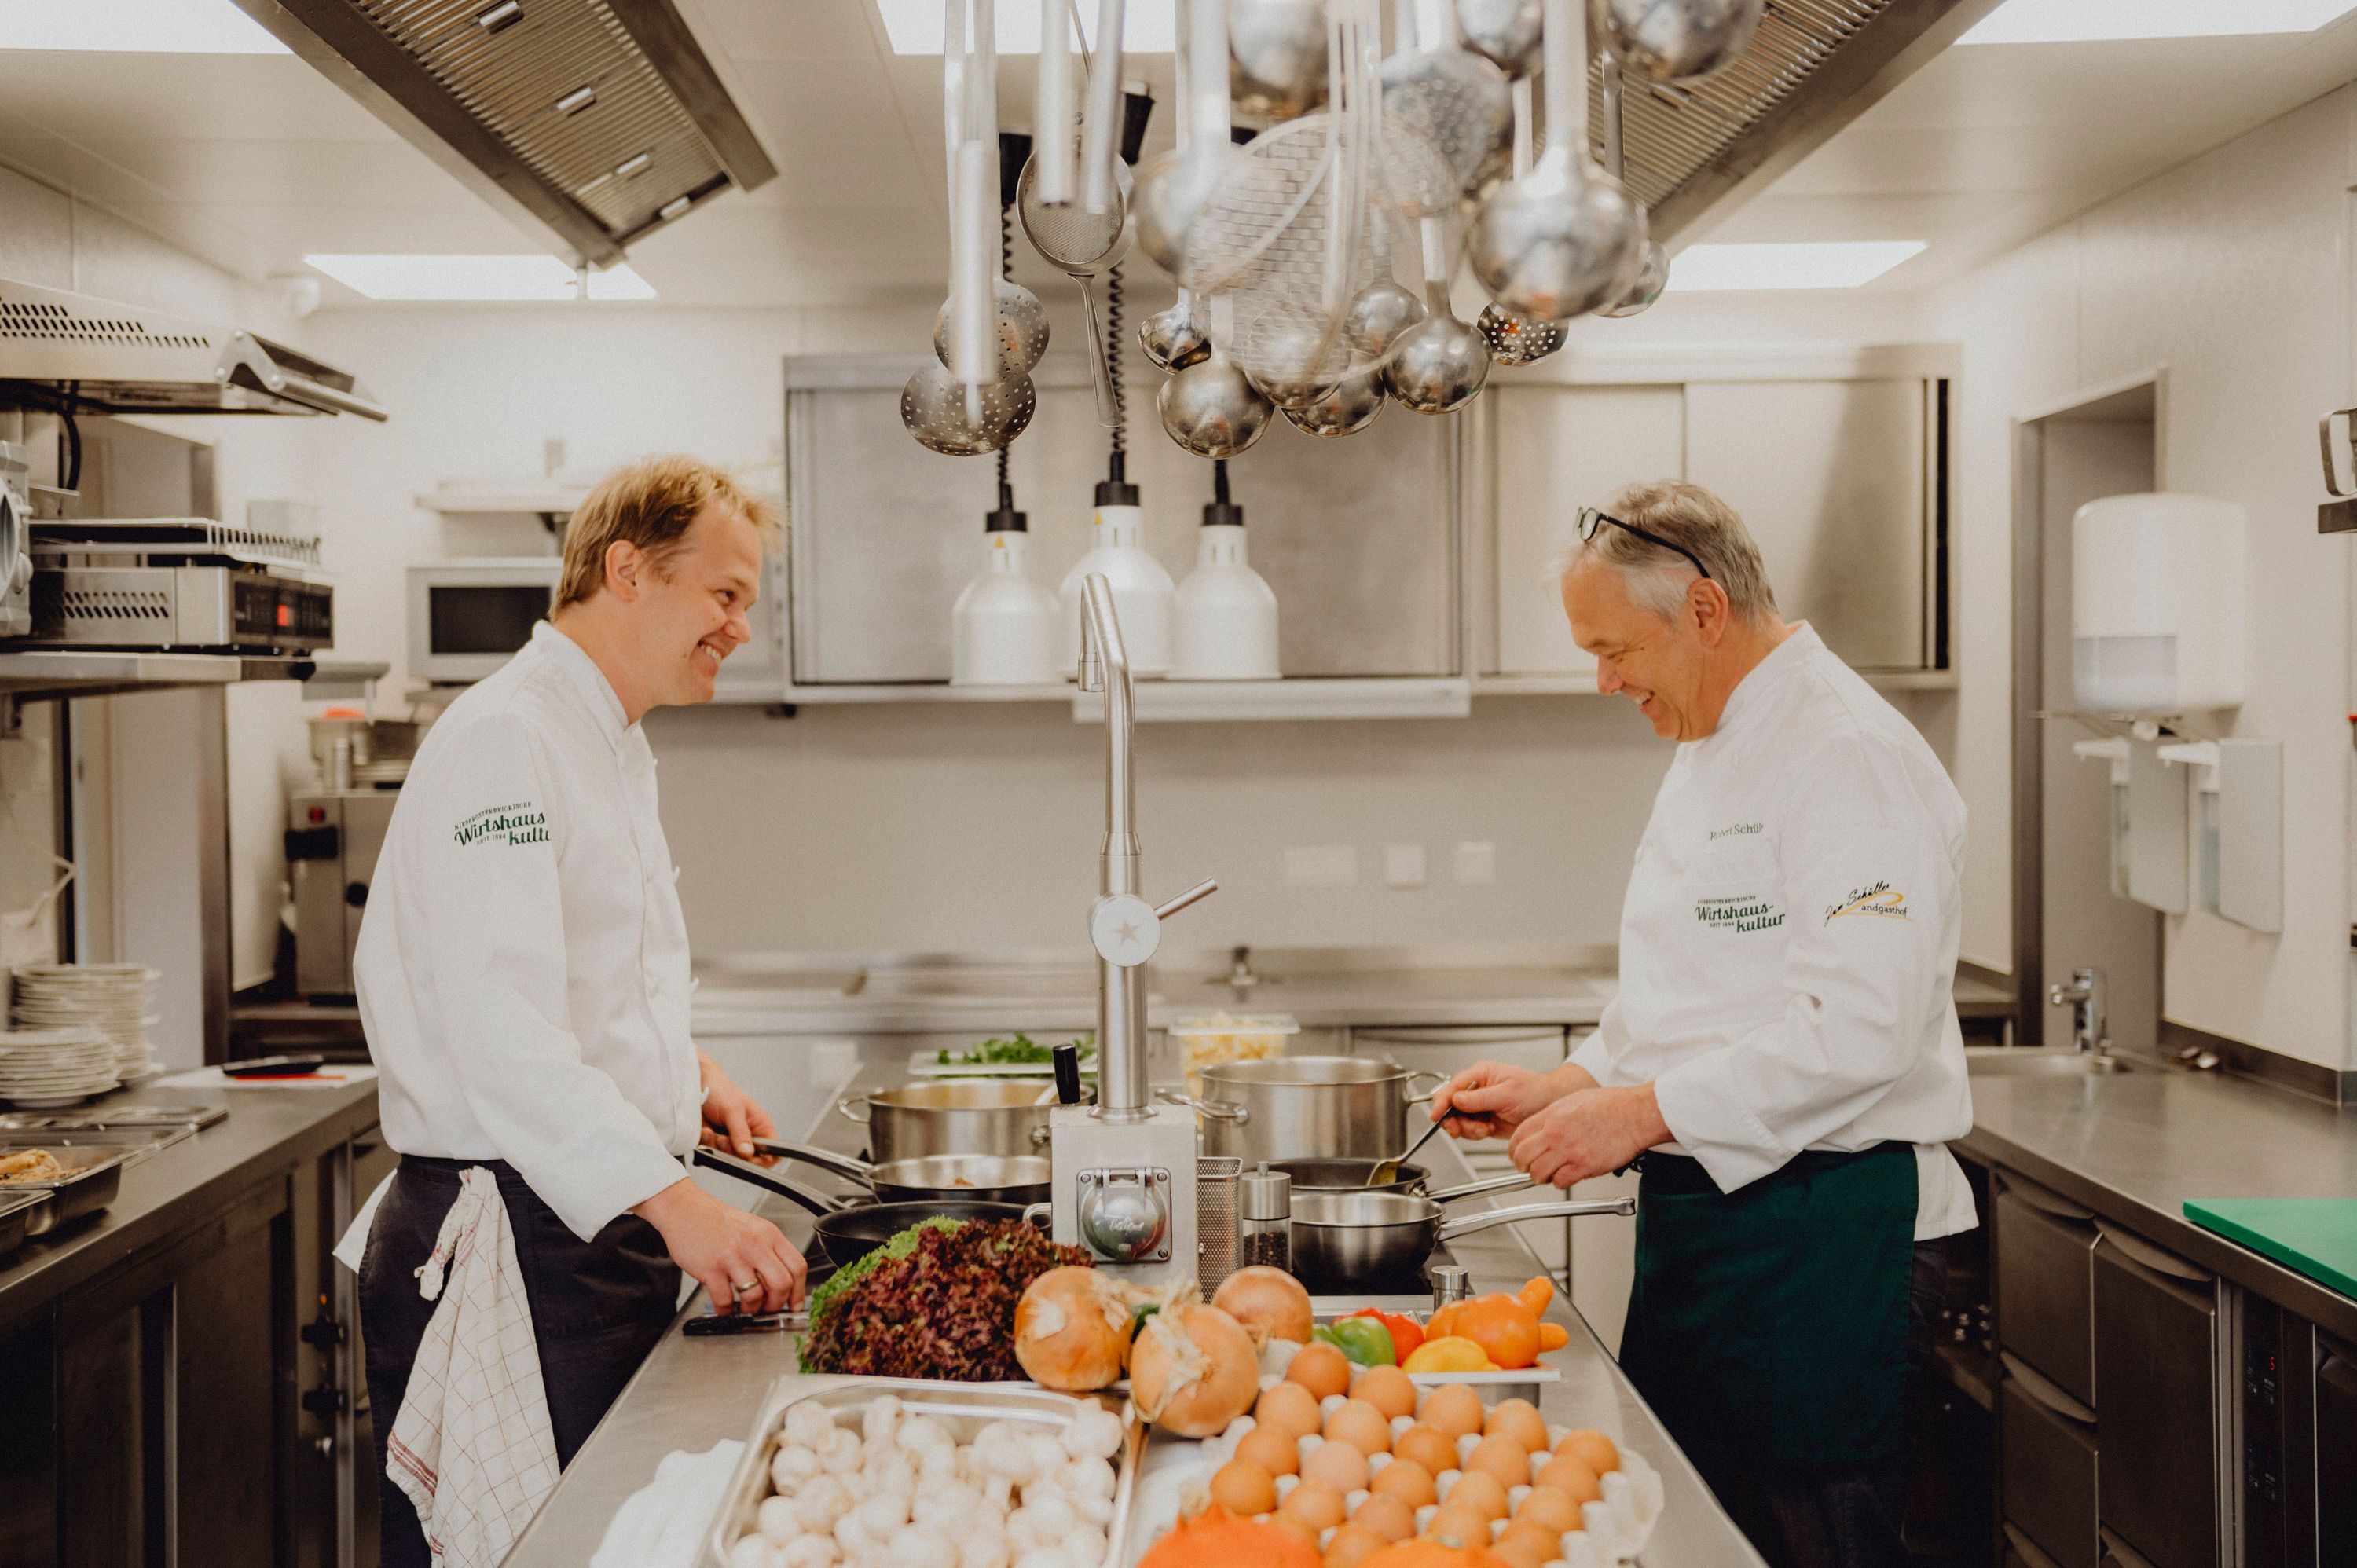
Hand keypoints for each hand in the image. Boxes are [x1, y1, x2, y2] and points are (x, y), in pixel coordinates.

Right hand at [634, 1177, 806, 1313]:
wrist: (685, 1209)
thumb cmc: (719, 1221)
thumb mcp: (753, 1228)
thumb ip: (769, 1251)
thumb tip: (782, 1282)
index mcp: (769, 1234)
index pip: (797, 1266)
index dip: (799, 1292)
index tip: (794, 1305)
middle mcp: (754, 1244)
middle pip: (782, 1284)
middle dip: (777, 1304)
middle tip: (768, 1310)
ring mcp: (732, 1256)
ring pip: (755, 1295)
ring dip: (751, 1310)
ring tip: (745, 1309)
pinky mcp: (710, 1268)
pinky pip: (725, 1300)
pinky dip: (726, 1310)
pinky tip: (725, 1307)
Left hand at [697, 1051, 776, 1162]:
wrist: (697, 1084)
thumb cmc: (721, 1090)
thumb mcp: (733, 1110)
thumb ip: (741, 1132)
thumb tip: (748, 1152)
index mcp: (760, 1126)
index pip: (772, 1150)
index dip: (765, 1159)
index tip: (750, 1158)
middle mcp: (748, 1135)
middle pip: (748, 1159)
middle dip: (733, 1151)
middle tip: (724, 1139)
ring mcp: (731, 1140)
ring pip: (729, 1157)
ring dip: (718, 1146)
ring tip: (713, 1132)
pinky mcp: (715, 1142)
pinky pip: (712, 1152)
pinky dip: (707, 1143)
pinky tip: (705, 1131)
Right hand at [1428, 1060, 1594, 1140]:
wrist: (1551, 1106)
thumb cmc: (1535, 1092)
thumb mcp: (1507, 1094)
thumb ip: (1479, 1098)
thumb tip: (1456, 1099)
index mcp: (1480, 1074)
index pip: (1452, 1087)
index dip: (1441, 1102)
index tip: (1436, 1115)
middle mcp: (1476, 1089)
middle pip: (1451, 1106)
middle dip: (1454, 1120)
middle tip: (1460, 1129)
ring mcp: (1480, 1105)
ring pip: (1459, 1120)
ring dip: (1468, 1129)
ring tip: (1484, 1129)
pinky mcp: (1484, 1120)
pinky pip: (1469, 1129)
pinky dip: (1475, 1134)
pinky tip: (1488, 1131)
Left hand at [1506, 1084, 1669, 1189]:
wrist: (1636, 1113)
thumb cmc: (1612, 1105)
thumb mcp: (1574, 1100)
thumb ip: (1555, 1115)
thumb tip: (1544, 1127)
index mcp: (1552, 1115)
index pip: (1519, 1136)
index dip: (1514, 1149)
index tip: (1517, 1155)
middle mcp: (1556, 1133)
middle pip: (1523, 1156)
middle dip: (1522, 1166)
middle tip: (1528, 1169)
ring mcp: (1569, 1150)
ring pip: (1538, 1173)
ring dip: (1540, 1177)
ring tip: (1547, 1176)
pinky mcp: (1584, 1166)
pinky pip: (1560, 1182)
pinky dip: (1560, 1183)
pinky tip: (1566, 1177)